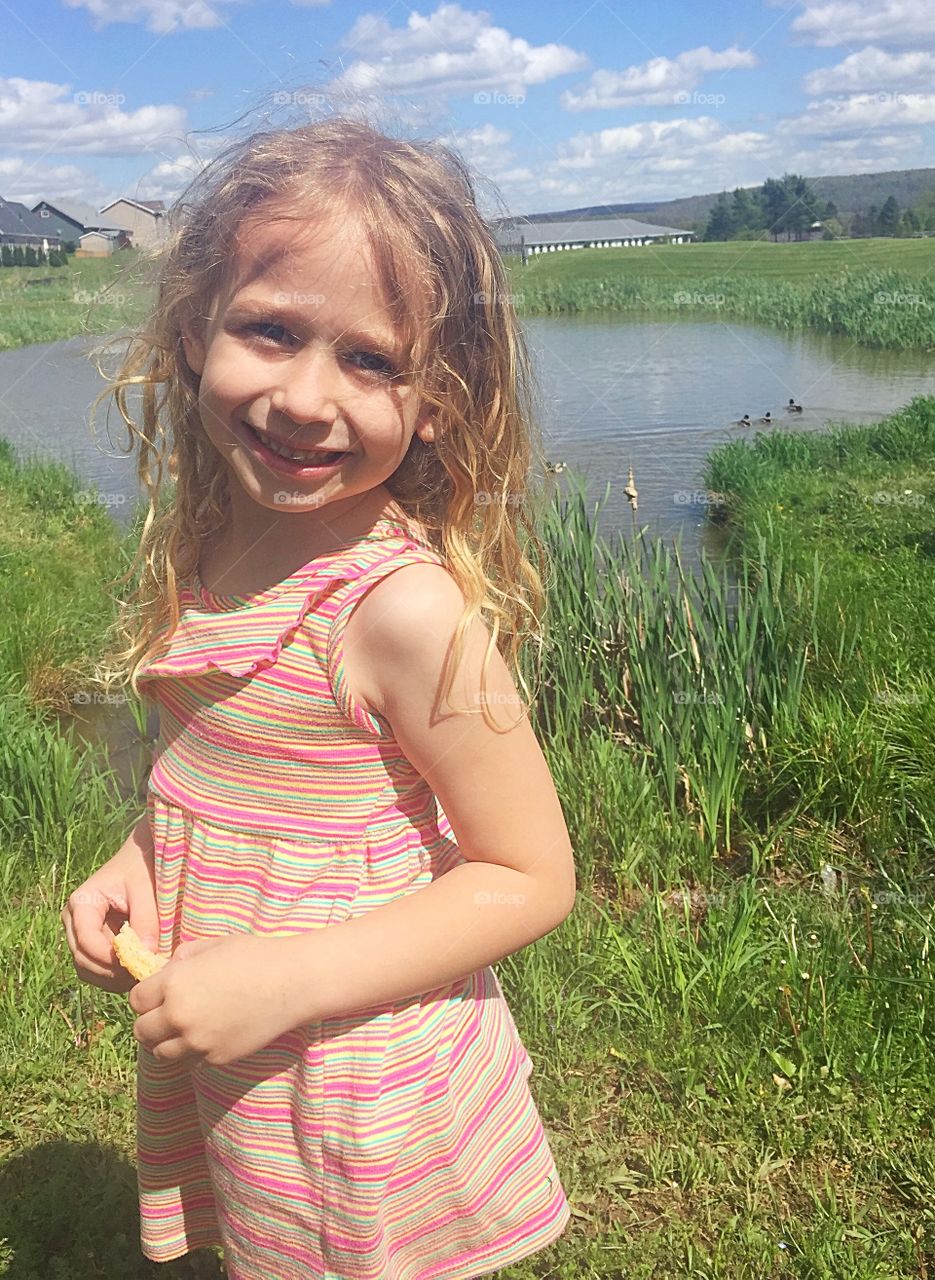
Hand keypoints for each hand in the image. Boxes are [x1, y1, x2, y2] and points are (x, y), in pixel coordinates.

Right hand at [61, 837, 158, 993]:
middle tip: (140, 974)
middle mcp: (74, 920)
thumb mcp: (145, 888)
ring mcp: (81, 934)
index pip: (86, 939)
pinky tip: (135, 972)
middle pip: (82, 958)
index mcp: (82, 902)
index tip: (133, 962)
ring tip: (140, 974)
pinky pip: (97, 968)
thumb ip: (145, 919)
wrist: (141, 859)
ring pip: (87, 969)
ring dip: (112, 978)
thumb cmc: (141, 868)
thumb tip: (145, 953)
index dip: (107, 957)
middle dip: (110, 971)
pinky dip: (113, 976)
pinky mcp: (93, 943)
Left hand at [129, 934, 300, 1067]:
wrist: (292, 982)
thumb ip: (182, 959)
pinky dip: (195, 1051)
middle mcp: (179, 1016)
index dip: (146, 997)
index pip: (135, 1001)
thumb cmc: (254, 956)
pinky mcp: (216, 1059)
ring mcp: (197, 1042)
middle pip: (142, 1032)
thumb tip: (165, 972)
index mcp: (174, 984)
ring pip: (161, 1053)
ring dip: (168, 1041)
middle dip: (151, 1022)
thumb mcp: (213, 945)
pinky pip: (191, 1061)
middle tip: (169, 1014)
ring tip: (187, 1028)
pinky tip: (212, 1033)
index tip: (158, 994)